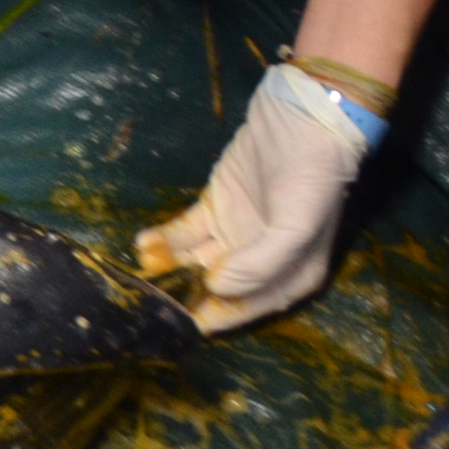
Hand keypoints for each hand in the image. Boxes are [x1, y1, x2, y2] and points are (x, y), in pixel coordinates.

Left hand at [136, 65, 375, 333]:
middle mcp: (261, 260)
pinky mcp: (215, 205)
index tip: (178, 328)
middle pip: (215, 288)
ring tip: (139, 270)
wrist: (302, 120)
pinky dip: (164, 240)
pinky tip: (144, 244)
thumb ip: (259, 265)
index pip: (246, 307)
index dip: (214, 318)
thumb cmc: (309, 180)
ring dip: (167, 268)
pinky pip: (185, 232)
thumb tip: (216, 290)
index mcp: (291, 276)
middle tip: (146, 300)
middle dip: (182, 295)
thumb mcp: (296, 228)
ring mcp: (235, 232)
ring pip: (195, 260)